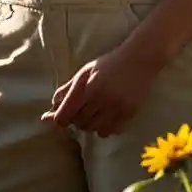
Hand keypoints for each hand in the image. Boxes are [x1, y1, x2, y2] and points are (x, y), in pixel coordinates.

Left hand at [40, 43, 156, 136]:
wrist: (138, 60)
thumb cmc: (108, 64)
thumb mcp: (84, 72)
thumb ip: (67, 88)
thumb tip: (53, 105)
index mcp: (85, 86)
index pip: (65, 114)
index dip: (59, 119)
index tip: (61, 118)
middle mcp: (99, 98)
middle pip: (79, 122)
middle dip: (76, 120)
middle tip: (80, 111)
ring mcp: (114, 107)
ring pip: (93, 129)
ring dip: (90, 125)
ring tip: (93, 114)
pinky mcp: (128, 113)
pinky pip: (111, 131)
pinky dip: (105, 128)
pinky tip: (106, 118)